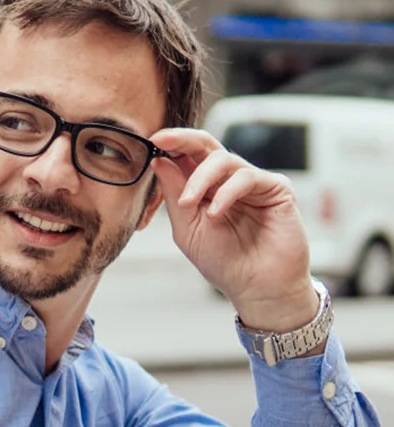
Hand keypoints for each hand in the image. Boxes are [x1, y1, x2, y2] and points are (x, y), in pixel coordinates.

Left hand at [151, 128, 317, 331]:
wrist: (256, 287)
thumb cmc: (224, 262)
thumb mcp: (188, 229)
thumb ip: (174, 196)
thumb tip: (159, 161)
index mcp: (206, 189)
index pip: (187, 157)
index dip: (170, 145)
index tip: (150, 141)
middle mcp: (228, 181)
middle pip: (207, 146)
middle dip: (182, 139)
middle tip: (161, 141)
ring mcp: (253, 183)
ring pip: (224, 160)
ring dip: (200, 179)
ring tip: (189, 204)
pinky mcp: (276, 188)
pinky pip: (248, 177)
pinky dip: (227, 192)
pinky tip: (215, 214)